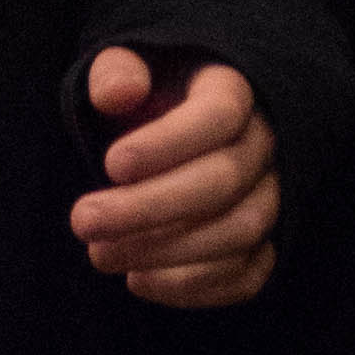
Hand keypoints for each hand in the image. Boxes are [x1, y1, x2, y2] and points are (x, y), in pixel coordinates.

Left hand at [71, 48, 279, 307]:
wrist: (177, 131)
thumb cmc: (150, 95)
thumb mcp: (129, 66)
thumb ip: (118, 71)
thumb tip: (116, 92)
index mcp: (234, 90)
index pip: (218, 116)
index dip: (167, 144)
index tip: (110, 165)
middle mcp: (264, 146)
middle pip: (224, 182)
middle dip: (148, 208)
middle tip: (83, 221)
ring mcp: (271, 197)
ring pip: (240, 233)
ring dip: (166, 254)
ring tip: (101, 254)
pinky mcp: (265, 243)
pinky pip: (249, 274)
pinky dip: (196, 287)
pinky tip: (138, 280)